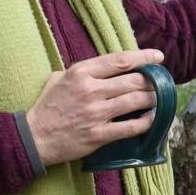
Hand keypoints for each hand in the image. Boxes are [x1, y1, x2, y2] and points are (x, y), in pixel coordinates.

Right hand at [25, 48, 164, 167]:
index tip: (158, 57)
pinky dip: (146, 122)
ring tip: (160, 98)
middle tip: (161, 82)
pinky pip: (130, 127)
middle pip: (133, 80)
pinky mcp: (98, 134)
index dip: (143, 57)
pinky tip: (153, 118)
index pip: (120, 60)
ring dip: (153, 99)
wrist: (34, 137)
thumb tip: (106, 66)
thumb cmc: (47, 106)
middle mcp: (90, 90)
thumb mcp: (59, 78)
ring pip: (135, 101)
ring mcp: (95, 113)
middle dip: (152, 80)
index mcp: (81, 72)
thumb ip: (82, 70)